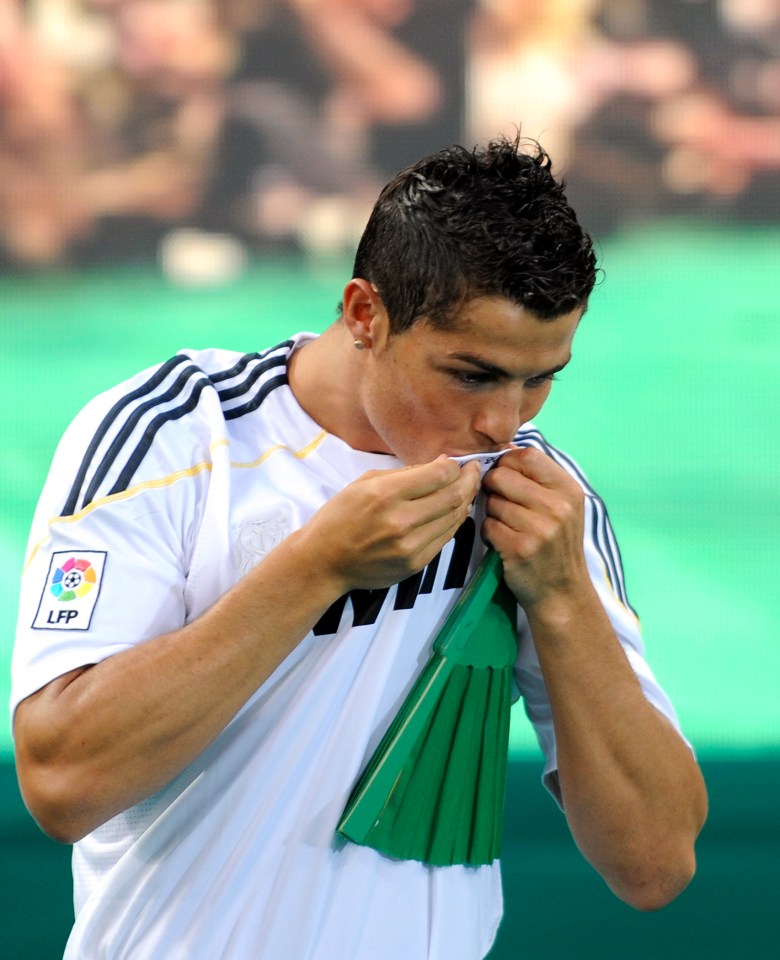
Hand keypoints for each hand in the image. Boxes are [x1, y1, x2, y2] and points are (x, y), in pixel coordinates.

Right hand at [300, 456, 480, 592]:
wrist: (323, 561)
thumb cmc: (340, 516)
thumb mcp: (365, 482)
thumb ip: (405, 473)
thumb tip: (441, 464)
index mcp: (386, 494)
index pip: (440, 475)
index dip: (456, 467)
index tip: (460, 463)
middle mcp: (401, 520)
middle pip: (454, 496)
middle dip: (469, 481)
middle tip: (474, 472)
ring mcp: (410, 546)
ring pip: (455, 518)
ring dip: (465, 501)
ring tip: (466, 490)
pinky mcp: (415, 564)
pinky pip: (446, 538)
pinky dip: (453, 522)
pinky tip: (451, 512)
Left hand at [481, 446, 588, 608]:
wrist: (562, 592)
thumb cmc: (557, 544)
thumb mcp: (562, 506)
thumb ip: (537, 478)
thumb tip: (505, 446)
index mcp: (568, 490)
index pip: (527, 455)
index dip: (508, 462)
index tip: (505, 476)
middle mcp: (557, 507)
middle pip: (503, 475)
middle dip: (494, 487)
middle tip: (501, 503)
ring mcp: (539, 528)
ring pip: (492, 501)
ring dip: (492, 512)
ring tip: (508, 525)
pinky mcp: (519, 548)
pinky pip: (487, 525)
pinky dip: (489, 532)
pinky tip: (503, 542)